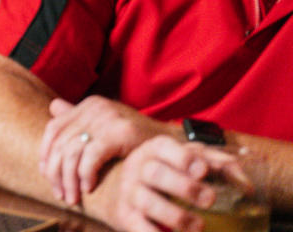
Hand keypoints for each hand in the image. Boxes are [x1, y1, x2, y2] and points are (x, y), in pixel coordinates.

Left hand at [40, 95, 171, 205]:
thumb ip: (79, 118)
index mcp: (88, 105)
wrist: (174, 144)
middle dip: (55, 172)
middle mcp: (94, 108)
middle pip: (60, 143)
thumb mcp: (107, 125)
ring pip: (72, 152)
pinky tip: (89, 188)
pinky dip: (85, 175)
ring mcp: (107, 118)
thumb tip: (52, 107)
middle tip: (60, 193)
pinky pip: (91, 157)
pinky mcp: (119, 132)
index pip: (54, 128)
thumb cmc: (138, 139)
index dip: (46, 153)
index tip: (47, 175)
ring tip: (73, 197)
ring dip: (69, 180)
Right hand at [97, 135, 250, 231]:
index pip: (164, 147)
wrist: (127, 188)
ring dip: (175, 215)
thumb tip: (246, 186)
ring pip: (146, 201)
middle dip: (183, 187)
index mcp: (154, 150)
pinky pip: (138, 226)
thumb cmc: (168, 172)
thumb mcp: (189, 161)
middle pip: (155, 173)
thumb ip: (218, 165)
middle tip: (210, 200)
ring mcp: (130, 192)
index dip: (183, 159)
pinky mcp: (126, 215)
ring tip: (199, 227)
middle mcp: (138, 167)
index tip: (203, 171)